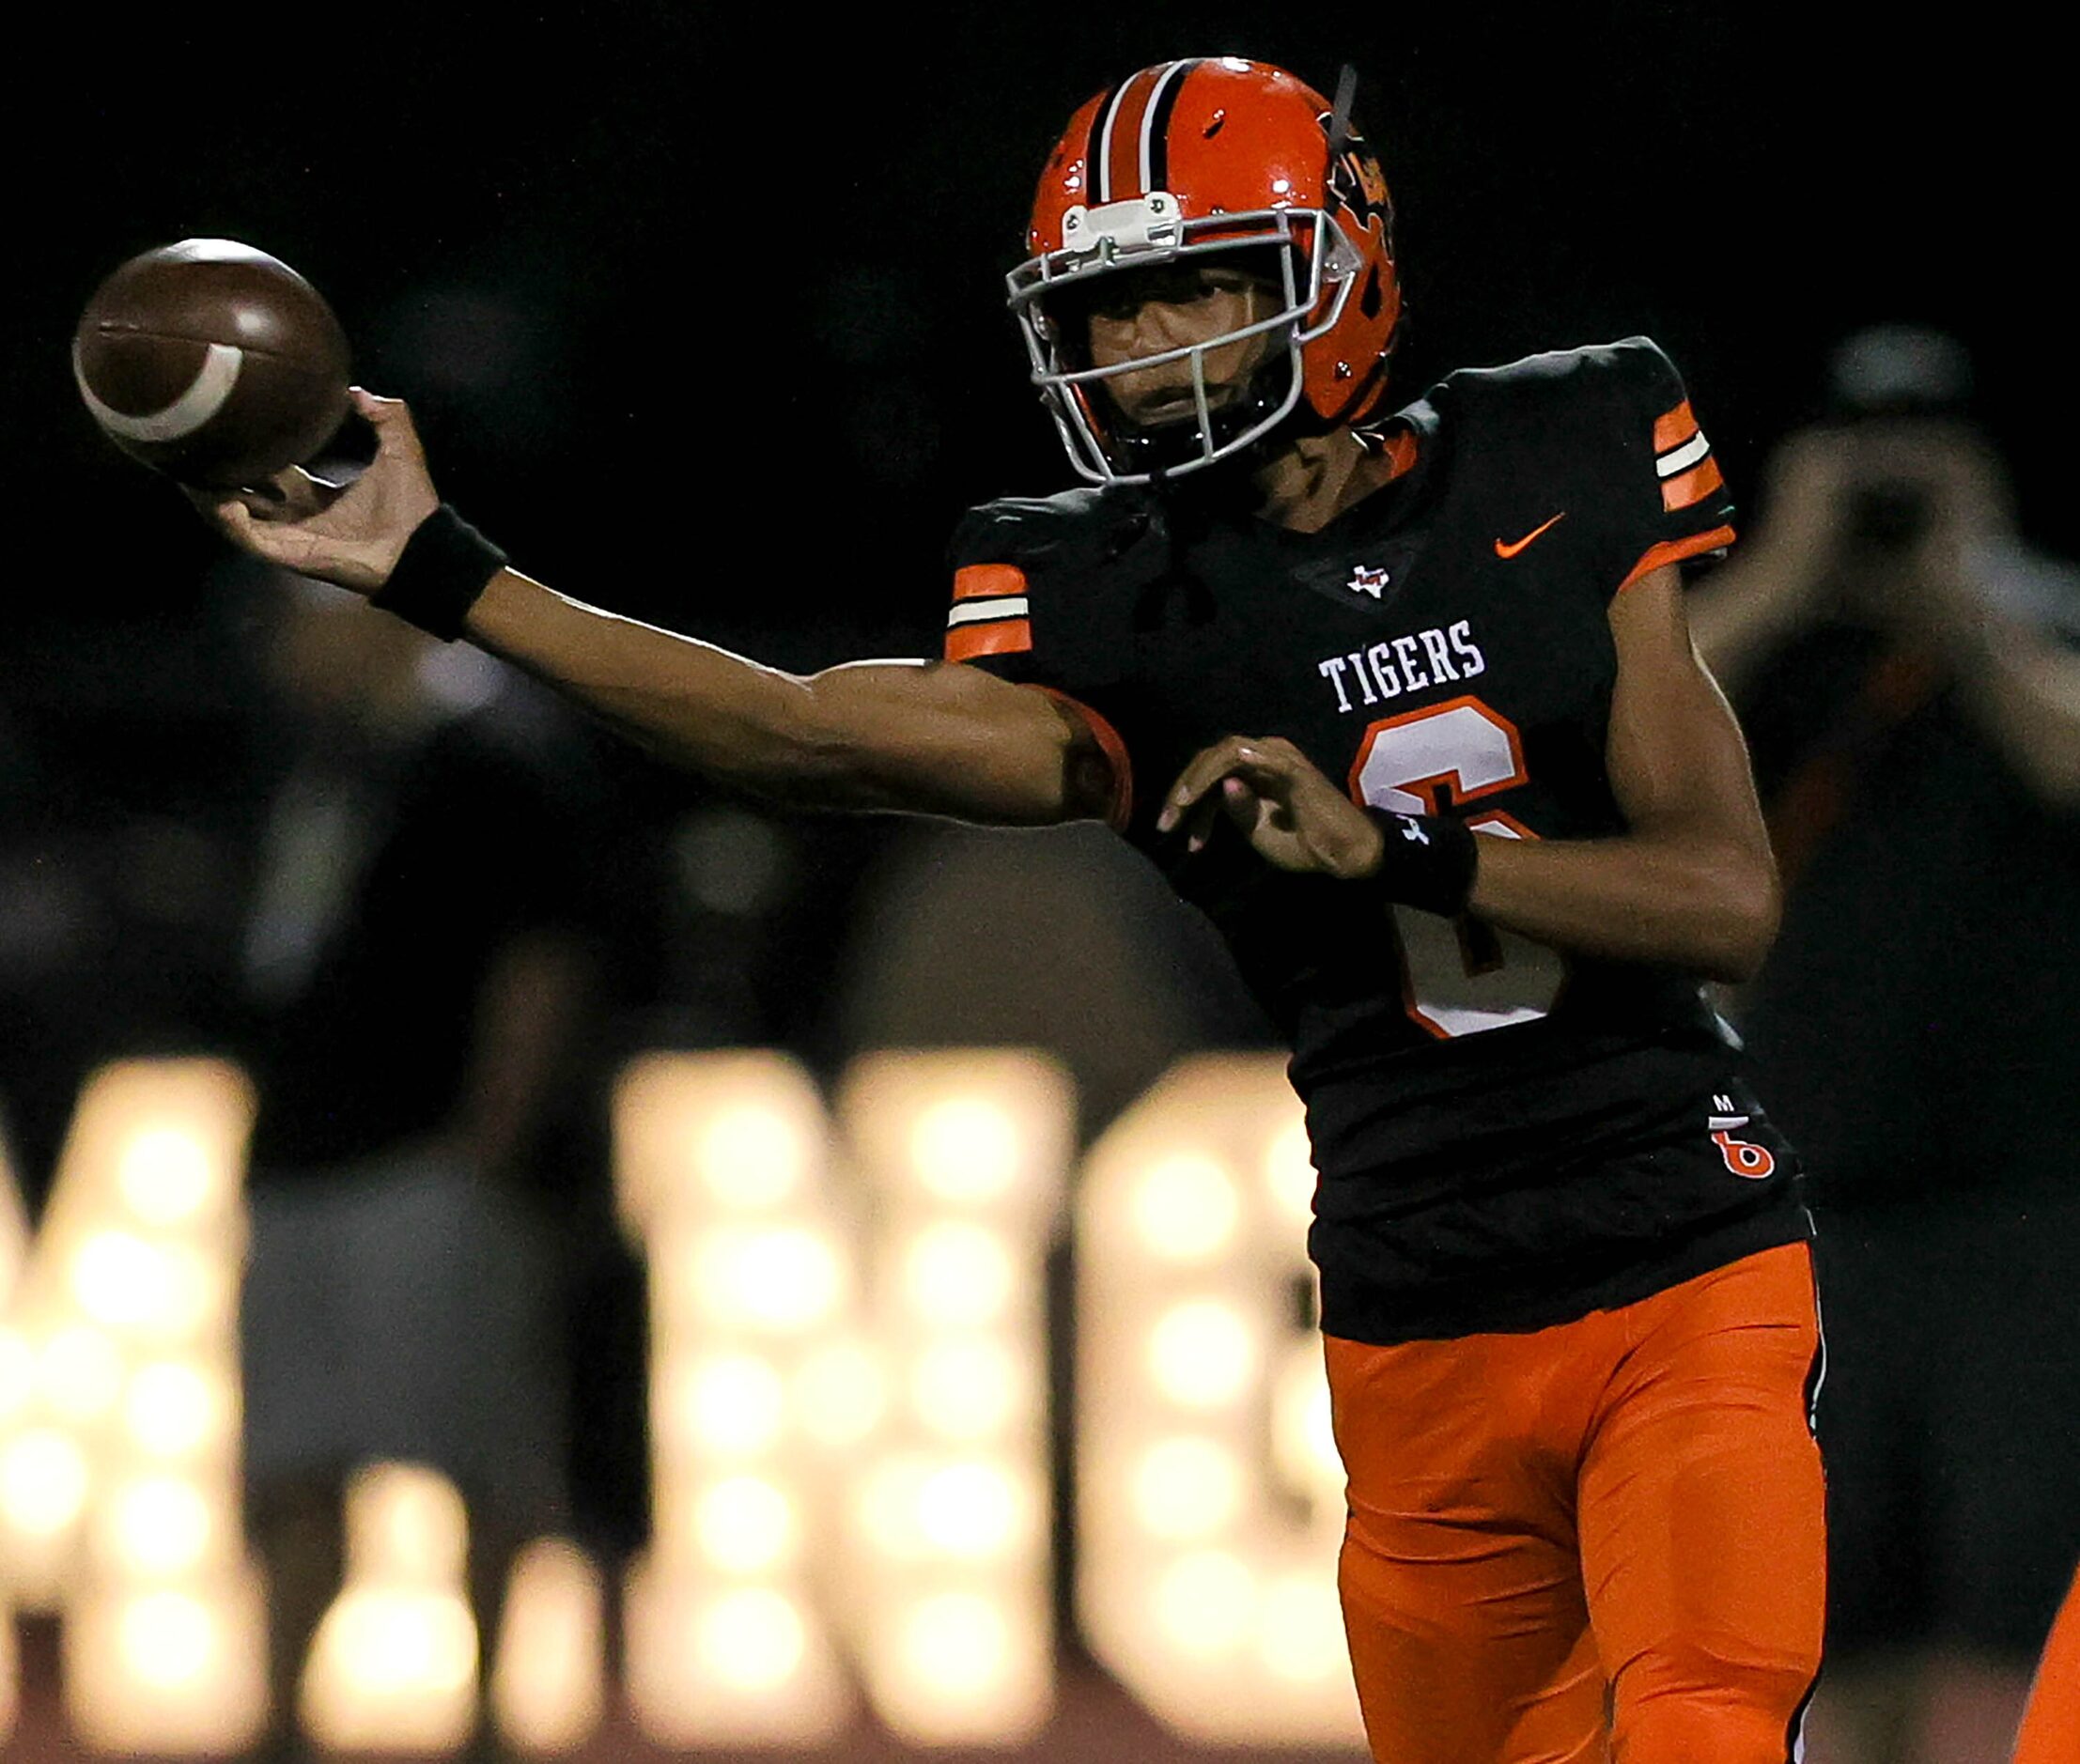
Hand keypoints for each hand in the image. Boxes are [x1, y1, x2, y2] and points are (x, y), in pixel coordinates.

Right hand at [187, 388, 439, 595]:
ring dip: (210, 496)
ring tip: (187, 473)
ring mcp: (290, 537)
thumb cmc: (411, 505)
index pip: (270, 471)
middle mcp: (297, 516)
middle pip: (244, 493)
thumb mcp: (399, 449)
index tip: (228, 428)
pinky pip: (250, 539)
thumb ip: (387, 416)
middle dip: (217, 474)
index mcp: (315, 495)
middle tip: (189, 450)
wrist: (421, 547)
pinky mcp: (291, 555)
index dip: (250, 451)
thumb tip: (358, 391)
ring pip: (236, 517)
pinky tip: (220, 498)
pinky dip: (232, 522)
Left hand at [1157, 734, 1383, 877]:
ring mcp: (1278, 757)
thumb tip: (1219, 791)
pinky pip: (1244, 758)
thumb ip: (1236, 810)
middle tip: (1164, 823)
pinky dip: (1217, 773)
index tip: (1170, 830)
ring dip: (1194, 780)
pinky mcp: (1288, 767)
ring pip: (1223, 753)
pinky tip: (1198, 795)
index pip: (1211, 771)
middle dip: (1182, 789)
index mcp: (1259, 771)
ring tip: (1177, 809)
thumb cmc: (1307, 845)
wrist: (1345, 855)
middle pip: (1211, 758)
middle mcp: (1267, 756)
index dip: (1186, 798)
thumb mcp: (1257, 832)